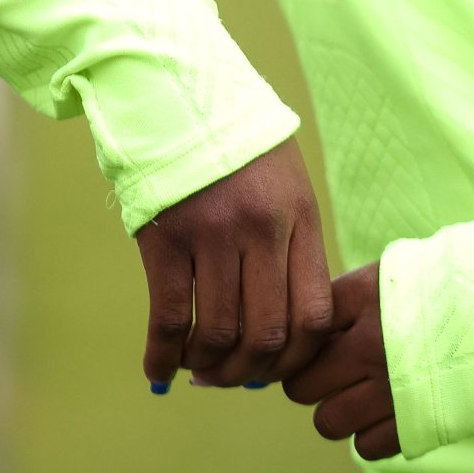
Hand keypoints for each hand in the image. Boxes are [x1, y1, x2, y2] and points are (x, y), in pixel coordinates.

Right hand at [134, 134, 337, 391]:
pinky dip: (163, 355)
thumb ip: (291, 248)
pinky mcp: (168, 238)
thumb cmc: (237, 150)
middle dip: (249, 372)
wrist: (179, 96)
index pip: (314, 314)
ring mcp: (214, 233)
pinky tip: (159, 368)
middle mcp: (263, 228)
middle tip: (231, 376)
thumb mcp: (285, 186)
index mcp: (301, 216)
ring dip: (207, 367)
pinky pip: (169, 318)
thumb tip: (278, 337)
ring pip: (219, 334)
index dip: (297, 358)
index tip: (276, 369)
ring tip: (198, 367)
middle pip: (267, 334)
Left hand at [278, 260, 399, 460]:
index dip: (301, 344)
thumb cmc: (448, 287)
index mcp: (365, 296)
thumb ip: (350, 299)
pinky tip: (388, 411)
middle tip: (331, 376)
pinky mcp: (415, 420)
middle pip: (302, 386)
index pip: (303, 329)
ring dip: (338, 412)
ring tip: (361, 395)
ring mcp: (391, 385)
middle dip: (311, 384)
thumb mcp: (395, 273)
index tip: (310, 349)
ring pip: (327, 422)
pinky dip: (370, 435)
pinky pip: (365, 447)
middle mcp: (371, 342)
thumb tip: (307, 330)